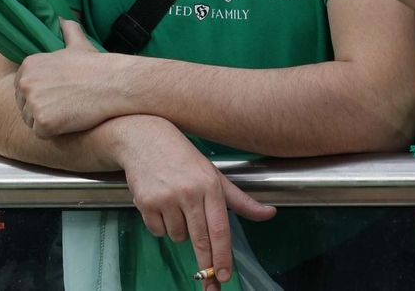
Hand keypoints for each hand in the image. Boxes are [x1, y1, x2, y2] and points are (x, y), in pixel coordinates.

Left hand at [14, 20, 126, 138]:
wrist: (114, 83)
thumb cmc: (96, 66)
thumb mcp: (79, 44)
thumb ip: (67, 31)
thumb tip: (63, 17)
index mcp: (28, 65)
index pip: (23, 89)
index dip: (42, 93)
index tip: (60, 91)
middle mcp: (25, 83)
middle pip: (25, 106)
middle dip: (43, 107)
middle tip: (67, 100)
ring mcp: (33, 103)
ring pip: (32, 121)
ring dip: (48, 120)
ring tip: (70, 108)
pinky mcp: (42, 122)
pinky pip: (41, 133)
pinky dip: (55, 131)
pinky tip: (71, 118)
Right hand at [115, 116, 276, 290]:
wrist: (145, 138)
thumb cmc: (184, 157)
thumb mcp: (215, 175)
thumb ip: (241, 200)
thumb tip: (269, 213)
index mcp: (210, 186)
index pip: (220, 230)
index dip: (223, 257)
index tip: (225, 277)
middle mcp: (189, 193)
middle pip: (201, 240)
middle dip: (206, 265)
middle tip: (211, 286)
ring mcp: (166, 199)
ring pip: (178, 237)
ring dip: (180, 231)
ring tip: (177, 205)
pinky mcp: (146, 203)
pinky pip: (158, 231)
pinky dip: (162, 225)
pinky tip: (161, 203)